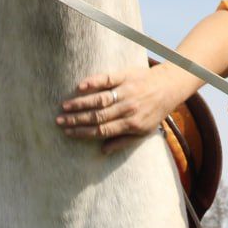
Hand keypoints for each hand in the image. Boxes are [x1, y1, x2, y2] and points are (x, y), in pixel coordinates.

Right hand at [57, 64, 182, 153]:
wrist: (169, 86)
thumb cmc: (155, 111)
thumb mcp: (144, 132)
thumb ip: (124, 142)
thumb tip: (103, 150)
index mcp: (131, 123)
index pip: (102, 130)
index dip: (83, 132)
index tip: (68, 132)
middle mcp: (128, 108)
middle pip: (98, 116)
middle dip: (77, 120)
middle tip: (59, 121)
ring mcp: (126, 91)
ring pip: (100, 99)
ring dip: (81, 103)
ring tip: (65, 106)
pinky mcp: (126, 76)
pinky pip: (108, 79)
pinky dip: (94, 82)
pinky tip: (81, 86)